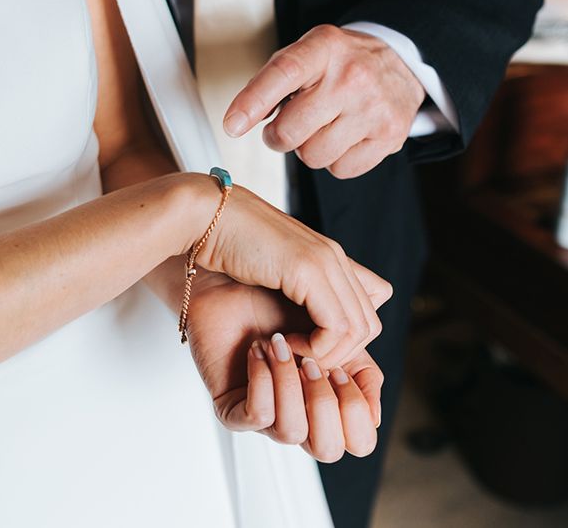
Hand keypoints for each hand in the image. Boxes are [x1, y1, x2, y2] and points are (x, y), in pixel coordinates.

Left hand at [186, 273, 381, 460]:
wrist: (226, 279)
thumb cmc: (273, 293)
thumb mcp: (327, 305)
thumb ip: (359, 324)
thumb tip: (375, 352)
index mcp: (330, 392)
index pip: (361, 430)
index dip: (359, 401)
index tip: (345, 360)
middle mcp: (301, 408)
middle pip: (331, 447)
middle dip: (327, 403)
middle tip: (314, 361)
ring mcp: (268, 410)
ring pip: (293, 432)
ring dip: (290, 382)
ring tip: (280, 344)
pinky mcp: (233, 409)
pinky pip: (258, 415)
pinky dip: (262, 379)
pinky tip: (257, 349)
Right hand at [190, 178, 391, 368]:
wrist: (201, 215)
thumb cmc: (225, 243)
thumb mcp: (271, 269)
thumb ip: (297, 287)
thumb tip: (308, 319)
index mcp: (329, 255)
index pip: (371, 305)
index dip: (346, 337)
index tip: (308, 345)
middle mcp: (334, 256)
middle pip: (370, 324)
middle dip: (339, 353)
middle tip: (300, 356)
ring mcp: (324, 260)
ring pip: (359, 330)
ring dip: (326, 355)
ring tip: (289, 350)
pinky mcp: (307, 269)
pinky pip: (335, 327)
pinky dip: (314, 348)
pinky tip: (281, 342)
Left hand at [223, 25, 425, 178]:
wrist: (401, 63)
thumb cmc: (340, 64)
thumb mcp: (306, 55)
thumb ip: (270, 83)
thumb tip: (240, 121)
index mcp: (323, 48)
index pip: (283, 74)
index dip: (252, 102)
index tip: (232, 125)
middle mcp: (351, 76)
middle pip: (291, 130)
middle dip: (279, 136)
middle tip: (287, 127)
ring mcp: (373, 108)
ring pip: (313, 157)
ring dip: (309, 149)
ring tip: (323, 127)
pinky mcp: (389, 136)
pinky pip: (340, 170)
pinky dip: (336, 160)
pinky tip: (346, 137)